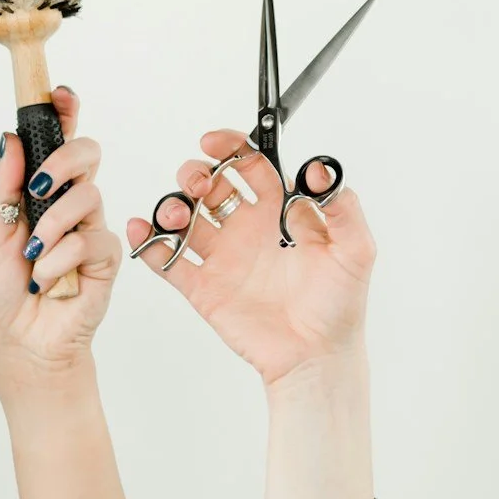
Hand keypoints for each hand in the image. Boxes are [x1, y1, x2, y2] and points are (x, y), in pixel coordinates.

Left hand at [0, 87, 122, 395]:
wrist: (19, 339)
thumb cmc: (3, 290)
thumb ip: (3, 184)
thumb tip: (10, 137)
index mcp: (43, 191)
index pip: (60, 142)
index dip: (65, 113)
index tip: (59, 94)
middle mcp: (71, 204)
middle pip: (88, 153)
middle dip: (65, 159)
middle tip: (41, 185)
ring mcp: (92, 229)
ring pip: (89, 195)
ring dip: (53, 224)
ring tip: (34, 253)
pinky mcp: (107, 259)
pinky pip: (93, 240)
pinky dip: (62, 257)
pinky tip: (48, 277)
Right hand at [126, 129, 375, 387]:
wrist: (318, 357)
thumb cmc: (339, 305)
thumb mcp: (355, 249)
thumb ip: (342, 206)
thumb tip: (318, 170)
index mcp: (280, 212)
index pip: (250, 166)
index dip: (231, 148)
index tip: (215, 141)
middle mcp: (248, 229)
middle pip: (211, 185)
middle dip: (197, 173)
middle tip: (199, 181)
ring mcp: (223, 257)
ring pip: (185, 217)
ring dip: (173, 205)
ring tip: (178, 213)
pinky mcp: (203, 288)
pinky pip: (168, 259)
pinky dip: (149, 241)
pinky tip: (143, 229)